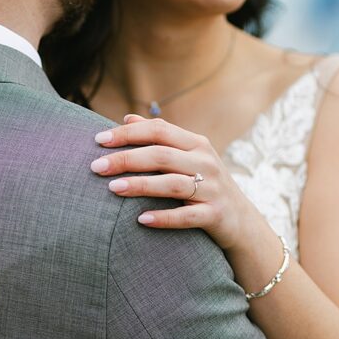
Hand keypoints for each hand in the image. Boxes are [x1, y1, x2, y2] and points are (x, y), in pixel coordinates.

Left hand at [91, 114, 260, 250]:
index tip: (98, 140)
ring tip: (111, 188)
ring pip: (172, 184)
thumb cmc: (204, 185)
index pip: (159, 130)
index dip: (128, 133)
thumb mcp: (187, 157)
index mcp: (196, 144)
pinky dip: (164, 217)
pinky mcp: (215, 215)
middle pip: (161, 155)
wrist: (242, 221)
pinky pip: (186, 216)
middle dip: (126, 158)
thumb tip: (126, 118)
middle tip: (96, 166)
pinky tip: (141, 219)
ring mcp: (212, 189)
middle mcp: (205, 162)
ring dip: (140, 185)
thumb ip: (159, 138)